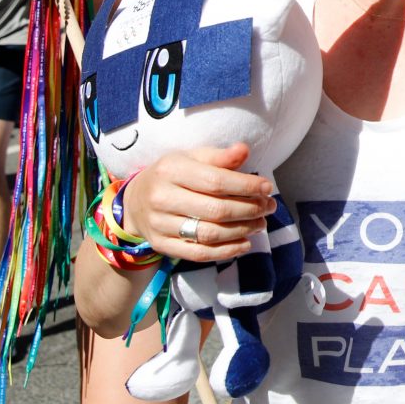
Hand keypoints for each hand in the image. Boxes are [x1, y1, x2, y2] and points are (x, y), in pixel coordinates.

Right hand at [123, 143, 274, 264]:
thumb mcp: (192, 157)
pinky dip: (226, 251)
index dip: (246, 186)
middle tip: (269, 207)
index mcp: (171, 170)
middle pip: (216, 210)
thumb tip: (244, 150)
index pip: (216, 181)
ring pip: (209, 234)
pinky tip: (245, 243)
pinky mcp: (162, 245)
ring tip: (261, 223)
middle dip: (250, 209)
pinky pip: (198, 253)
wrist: (135, 201)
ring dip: (242, 230)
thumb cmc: (172, 175)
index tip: (267, 188)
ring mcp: (160, 224)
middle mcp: (162, 198)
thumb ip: (219, 156)